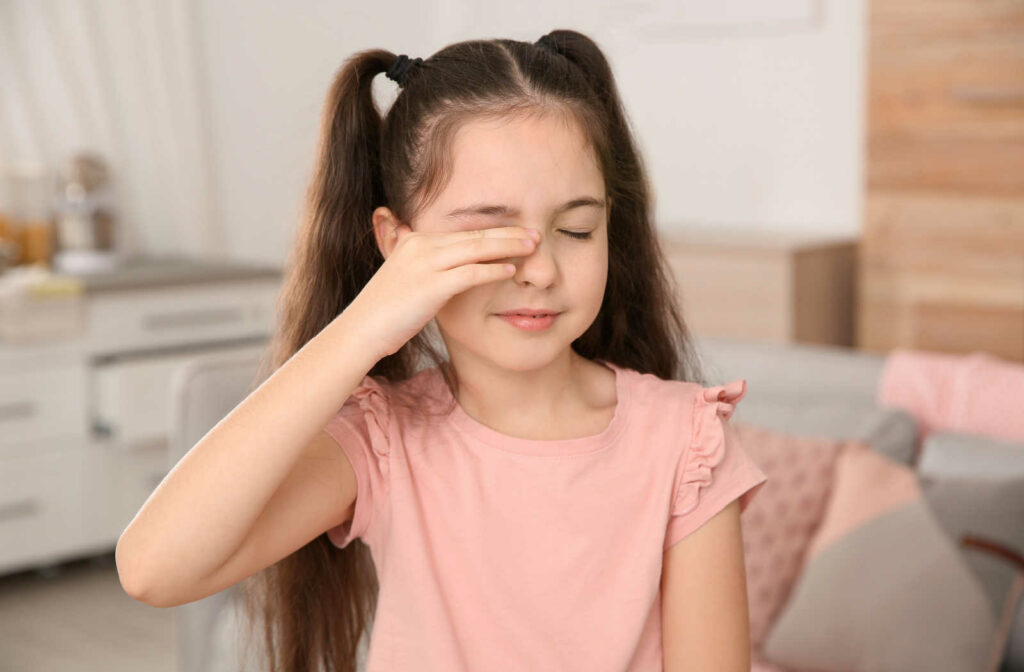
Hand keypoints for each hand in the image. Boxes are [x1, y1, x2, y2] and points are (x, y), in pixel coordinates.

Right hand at [346, 223, 537, 360]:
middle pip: (474, 235)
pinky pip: (471, 273)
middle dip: (508, 234)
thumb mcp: (399, 277)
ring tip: (532, 248)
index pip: (462, 231)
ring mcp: (426, 264)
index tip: (516, 232)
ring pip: (476, 248)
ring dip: (508, 247)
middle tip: (535, 234)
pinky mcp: (432, 285)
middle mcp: (421, 246)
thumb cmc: (382, 312)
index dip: (493, 231)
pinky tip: (511, 271)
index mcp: (415, 241)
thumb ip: (412, 260)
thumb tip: (417, 247)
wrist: (361, 331)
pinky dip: (493, 270)